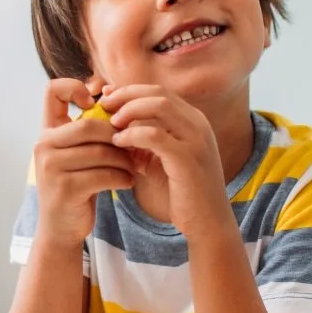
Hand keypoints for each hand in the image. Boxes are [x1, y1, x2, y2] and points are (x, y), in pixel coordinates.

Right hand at [34, 79, 135, 246]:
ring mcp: (51, 167)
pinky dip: (122, 177)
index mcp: (48, 131)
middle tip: (134, 147)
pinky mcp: (64, 188)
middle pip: (89, 124)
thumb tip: (120, 102)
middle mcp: (44, 145)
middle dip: (117, 136)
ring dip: (124, 159)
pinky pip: (103, 174)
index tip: (97, 104)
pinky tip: (128, 182)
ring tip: (134, 166)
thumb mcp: (80, 154)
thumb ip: (91, 131)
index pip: (52, 91)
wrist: (62, 227)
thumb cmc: (78, 185)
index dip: (75, 87)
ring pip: (100, 151)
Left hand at [100, 86, 229, 237]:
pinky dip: (133, 135)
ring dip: (129, 111)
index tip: (107, 96)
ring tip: (110, 123)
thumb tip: (115, 125)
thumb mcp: (162, 159)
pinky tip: (118, 142)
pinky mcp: (188, 158)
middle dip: (126, 95)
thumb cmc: (183, 191)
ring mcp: (196, 139)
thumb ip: (144, 140)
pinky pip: (155, 135)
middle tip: (103, 105)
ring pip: (159, 107)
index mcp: (193, 121)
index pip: (159, 92)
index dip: (130, 91)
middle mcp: (198, 124)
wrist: (208, 222)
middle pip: (158, 93)